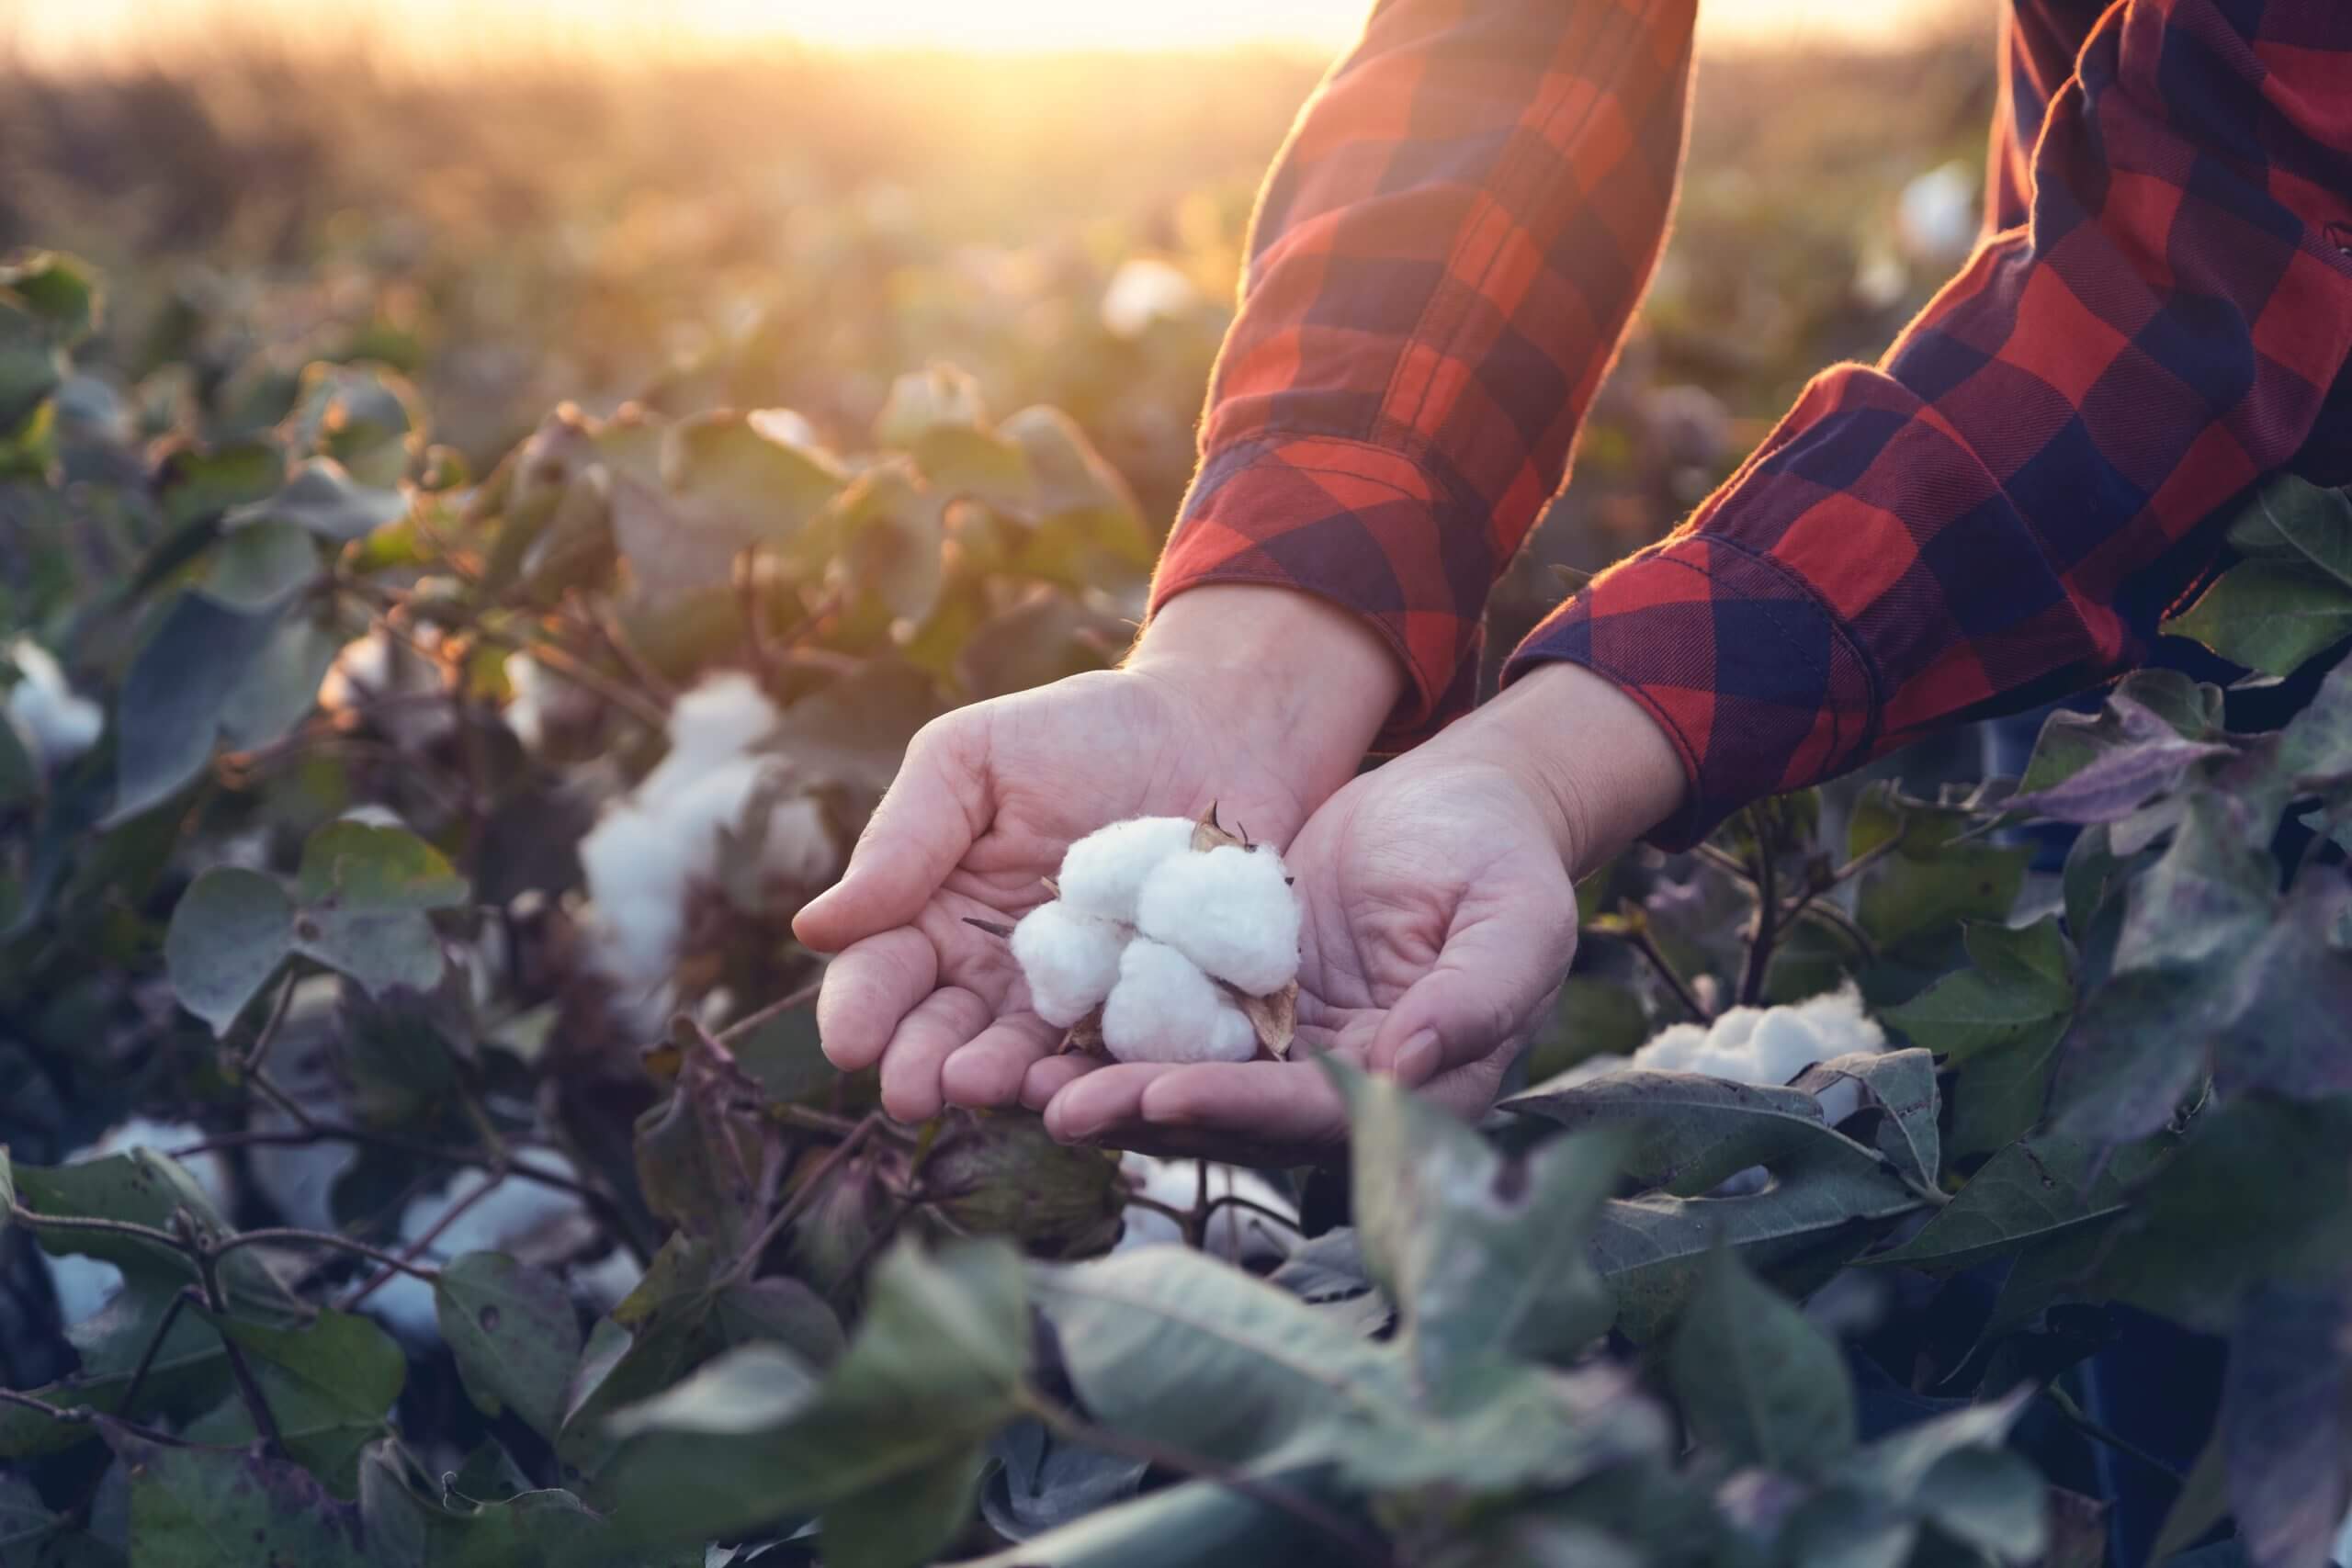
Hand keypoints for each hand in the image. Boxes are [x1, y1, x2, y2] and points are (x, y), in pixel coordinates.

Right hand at [792, 587, 1401, 1123]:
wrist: (1218, 727)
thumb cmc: (1082, 732)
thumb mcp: (973, 759)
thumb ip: (903, 839)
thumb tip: (814, 928)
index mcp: (935, 916)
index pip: (882, 974)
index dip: (861, 1010)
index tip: (851, 1042)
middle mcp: (995, 975)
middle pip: (942, 1033)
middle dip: (920, 1065)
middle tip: (911, 1092)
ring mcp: (1077, 1001)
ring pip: (1022, 1057)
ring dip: (996, 1081)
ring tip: (978, 1088)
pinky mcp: (1155, 1013)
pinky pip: (1118, 1055)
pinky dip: (1093, 1074)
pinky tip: (1072, 1084)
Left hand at [1023, 662, 1686, 1162]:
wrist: (1461, 798)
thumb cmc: (1503, 853)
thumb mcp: (1515, 915)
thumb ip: (1475, 996)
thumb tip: (1404, 1068)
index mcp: (1420, 1087)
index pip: (1319, 1115)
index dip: (1241, 1109)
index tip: (1162, 1095)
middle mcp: (1345, 1089)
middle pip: (1235, 1116)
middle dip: (1147, 1113)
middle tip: (1058, 1106)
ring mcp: (1288, 1049)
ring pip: (1190, 1080)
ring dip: (1109, 1088)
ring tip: (1023, 1084)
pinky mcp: (1243, 1004)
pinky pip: (1171, 1023)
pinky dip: (1108, 1032)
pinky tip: (1035, 1028)